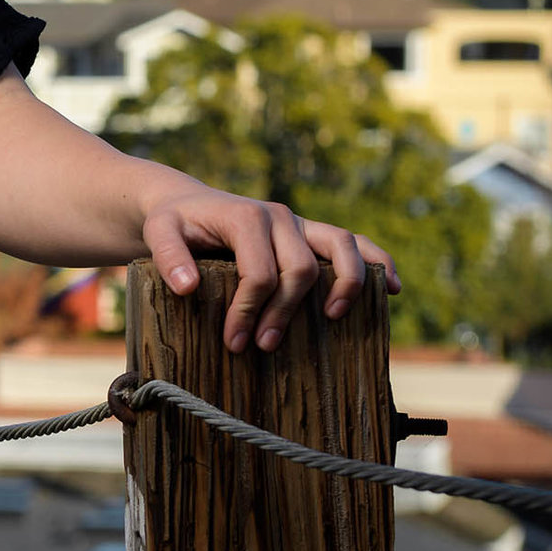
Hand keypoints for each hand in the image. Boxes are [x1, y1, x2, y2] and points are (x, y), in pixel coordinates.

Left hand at [138, 183, 400, 353]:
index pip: (259, 270)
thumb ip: (168, 256)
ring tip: (333, 318)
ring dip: (344, 285)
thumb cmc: (174, 223)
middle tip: (262, 346)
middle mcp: (280, 217)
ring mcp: (300, 224)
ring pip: (340, 247)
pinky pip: (355, 243)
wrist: (186, 204)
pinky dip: (377, 262)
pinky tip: (392, 288)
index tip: (235, 341)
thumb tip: (188, 288)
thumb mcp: (159, 233)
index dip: (250, 309)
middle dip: (284, 311)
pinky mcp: (312, 234)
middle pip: (300, 268)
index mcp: (246, 217)